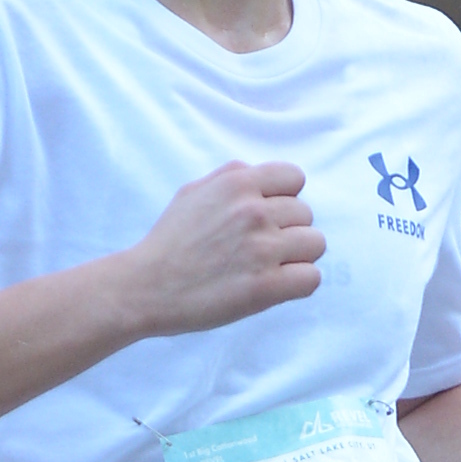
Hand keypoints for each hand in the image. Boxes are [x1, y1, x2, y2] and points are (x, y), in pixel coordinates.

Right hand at [121, 161, 323, 336]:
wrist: (145, 286)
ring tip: (271, 267)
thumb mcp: (193, 192)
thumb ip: (229, 178)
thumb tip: (257, 175)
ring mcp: (262, 249)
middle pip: (306, 214)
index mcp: (238, 184)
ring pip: (315, 244)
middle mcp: (254, 212)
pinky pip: (311, 278)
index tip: (268, 216)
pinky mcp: (265, 287)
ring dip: (297, 257)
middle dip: (288, 230)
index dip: (285, 198)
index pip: (295, 178)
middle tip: (261, 248)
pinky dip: (298, 283)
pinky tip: (277, 286)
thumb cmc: (168, 242)